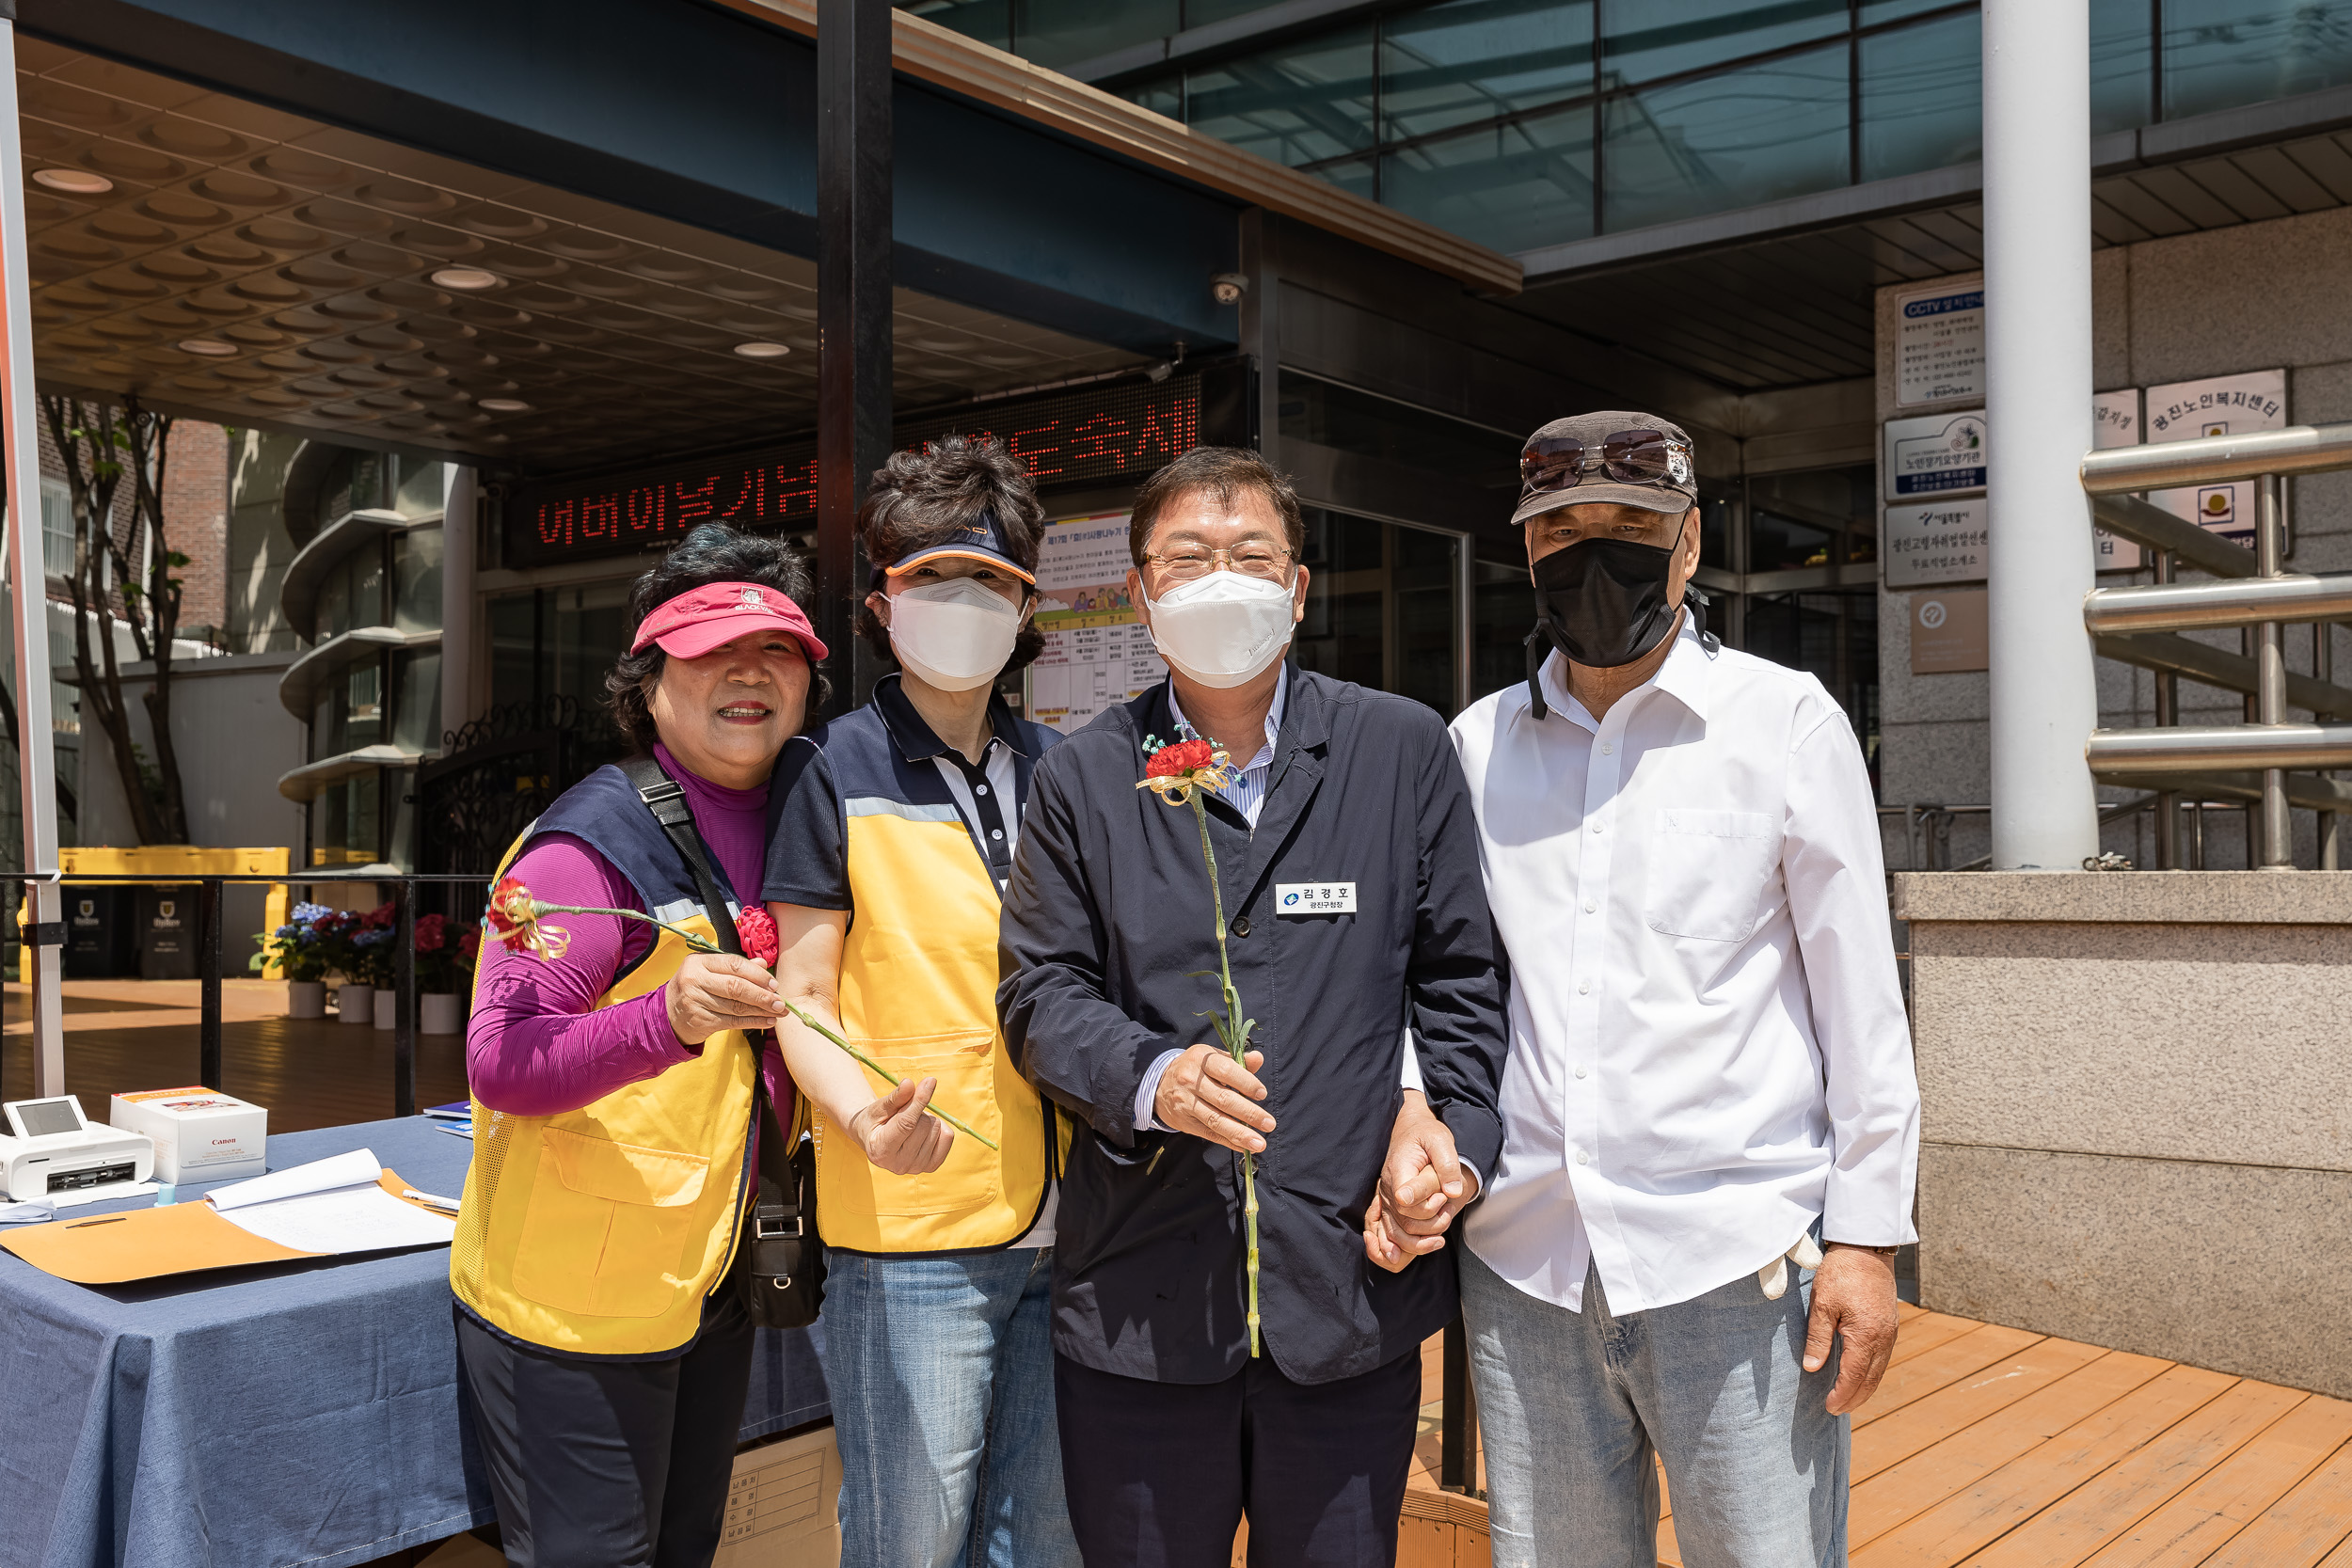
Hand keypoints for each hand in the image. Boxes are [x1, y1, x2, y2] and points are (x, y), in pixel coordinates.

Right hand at [664, 952, 782, 1045]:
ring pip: (736, 1006)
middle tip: (780, 1001)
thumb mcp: (708, 972)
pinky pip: (733, 1022)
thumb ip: (734, 967)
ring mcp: (695, 1001)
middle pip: (736, 986)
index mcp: (698, 962)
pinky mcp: (700, 1021)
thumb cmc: (694, 989)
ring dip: (762, 1010)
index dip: (757, 974)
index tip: (774, 983)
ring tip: (779, 1012)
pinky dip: (753, 1022)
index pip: (734, 964)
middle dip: (762, 995)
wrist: (668, 1016)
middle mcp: (694, 980)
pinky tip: (767, 1021)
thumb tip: (763, 964)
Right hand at [845, 1075, 954, 1175]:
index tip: (930, 1081)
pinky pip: (948, 1137)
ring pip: (936, 1128)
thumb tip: (910, 1084)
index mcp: (881, 1150)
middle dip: (917, 1110)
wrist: (875, 1140)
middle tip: (903, 1114)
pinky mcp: (931, 1166)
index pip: (906, 1123)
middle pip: (924, 1125)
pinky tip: (923, 1131)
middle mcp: (899, 1165)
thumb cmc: (875, 1121)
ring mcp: (916, 1168)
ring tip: (910, 1124)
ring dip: (926, 1119)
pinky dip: (939, 1127)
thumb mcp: (879, 1107)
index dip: (919, 1101)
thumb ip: (896, 1097)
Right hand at [1154, 1045, 1273, 1154]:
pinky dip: (1228, 1141)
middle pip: (1223, 1099)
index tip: (1262, 1094)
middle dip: (1248, 1113)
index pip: (1225, 1071)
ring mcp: (1187, 1103)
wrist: (1158, 1083)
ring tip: (1259, 1143)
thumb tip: (1258, 1059)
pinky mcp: (1185, 1122)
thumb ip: (1237, 1061)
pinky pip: (1209, 1133)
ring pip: (1216, 1120)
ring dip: (1240, 1134)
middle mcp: (1191, 1081)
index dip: (1245, 1082)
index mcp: (1201, 1060)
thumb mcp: (1212, 1057)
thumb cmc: (1195, 1068)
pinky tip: (1243, 1147)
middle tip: (1269, 1123)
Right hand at [1363, 1092, 1478, 1270]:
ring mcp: (1386, 1199)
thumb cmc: (1427, 1134)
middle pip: (1402, 1219)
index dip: (1426, 1206)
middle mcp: (1387, 1188)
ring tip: (1438, 1240)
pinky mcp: (1389, 1206)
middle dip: (1428, 1224)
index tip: (1442, 1197)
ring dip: (1416, 1242)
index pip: (1405, 1200)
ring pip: (1394, 1231)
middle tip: (1447, 1211)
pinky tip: (1418, 1249)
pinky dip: (1401, 1245)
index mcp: (1398, 1170)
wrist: (1411, 1130)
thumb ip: (1447, 1165)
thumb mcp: (1441, 1140)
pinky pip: (1389, 1232)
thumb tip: (1452, 1193)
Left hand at [1805, 1244, 1900, 1414]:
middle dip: (1855, 1398)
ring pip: (1879, 1370)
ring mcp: (1890, 1332)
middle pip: (1871, 1379)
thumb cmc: (1841, 1273)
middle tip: (1837, 1410)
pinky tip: (1860, 1374)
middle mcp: (1883, 1338)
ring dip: (1865, 1388)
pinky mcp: (1890, 1325)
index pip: (1854, 1376)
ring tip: (1848, 1399)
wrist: (1866, 1248)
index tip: (1829, 1407)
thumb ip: (1817, 1338)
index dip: (1842, 1394)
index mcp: (1866, 1336)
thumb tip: (1812, 1368)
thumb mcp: (1821, 1304)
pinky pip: (1882, 1357)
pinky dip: (1871, 1372)